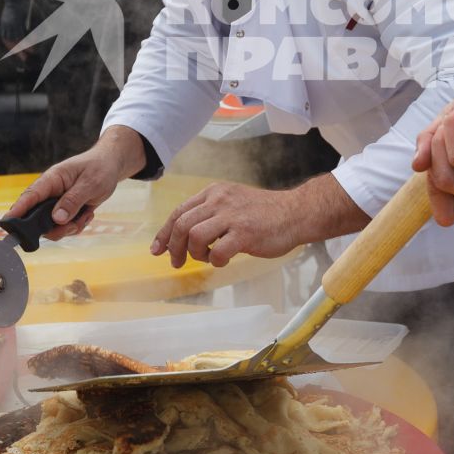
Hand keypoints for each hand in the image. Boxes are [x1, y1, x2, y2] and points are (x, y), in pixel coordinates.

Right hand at [5, 134, 140, 239]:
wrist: (110, 166)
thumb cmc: (99, 168)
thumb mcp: (90, 183)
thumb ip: (73, 200)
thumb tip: (57, 219)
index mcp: (52, 179)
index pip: (30, 196)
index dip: (17, 210)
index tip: (7, 223)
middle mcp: (50, 193)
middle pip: (38, 218)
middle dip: (56, 227)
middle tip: (74, 224)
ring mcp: (56, 203)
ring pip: (52, 227)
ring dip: (70, 227)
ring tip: (86, 215)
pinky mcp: (65, 211)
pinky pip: (65, 227)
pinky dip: (77, 225)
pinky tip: (88, 213)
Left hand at [150, 183, 305, 267]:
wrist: (296, 213)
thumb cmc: (265, 213)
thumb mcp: (232, 202)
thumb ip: (210, 213)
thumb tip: (184, 235)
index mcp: (214, 192)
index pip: (179, 212)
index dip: (164, 233)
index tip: (158, 249)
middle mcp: (219, 200)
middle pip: (182, 224)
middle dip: (174, 247)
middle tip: (177, 262)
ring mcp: (232, 216)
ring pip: (194, 237)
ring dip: (195, 254)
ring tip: (208, 257)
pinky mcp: (244, 233)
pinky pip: (217, 252)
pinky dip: (215, 261)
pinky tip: (223, 260)